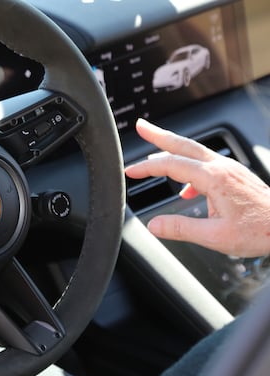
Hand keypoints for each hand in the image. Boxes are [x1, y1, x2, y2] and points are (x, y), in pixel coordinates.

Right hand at [125, 119, 269, 256]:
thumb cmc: (261, 230)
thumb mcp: (216, 237)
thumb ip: (182, 228)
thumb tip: (155, 225)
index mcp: (214, 178)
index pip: (171, 165)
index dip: (147, 167)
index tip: (130, 171)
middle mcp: (221, 167)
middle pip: (183, 144)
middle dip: (159, 135)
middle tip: (141, 126)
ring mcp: (230, 169)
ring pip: (194, 151)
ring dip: (172, 147)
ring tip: (156, 151)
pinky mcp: (235, 175)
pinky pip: (205, 164)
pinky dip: (188, 168)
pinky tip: (186, 189)